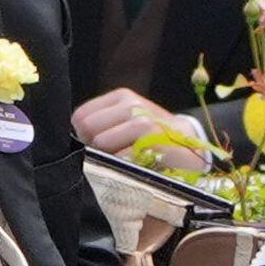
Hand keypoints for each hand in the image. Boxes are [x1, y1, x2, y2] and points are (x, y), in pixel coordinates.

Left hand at [73, 87, 209, 172]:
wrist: (191, 146)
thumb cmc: (151, 136)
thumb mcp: (127, 120)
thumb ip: (100, 125)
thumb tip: (73, 140)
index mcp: (121, 97)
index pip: (80, 115)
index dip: (83, 135)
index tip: (97, 144)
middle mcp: (133, 105)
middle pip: (88, 128)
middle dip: (92, 146)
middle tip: (111, 154)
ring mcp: (145, 123)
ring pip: (101, 143)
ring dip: (107, 157)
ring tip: (123, 160)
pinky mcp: (155, 144)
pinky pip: (121, 159)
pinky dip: (121, 168)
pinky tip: (134, 168)